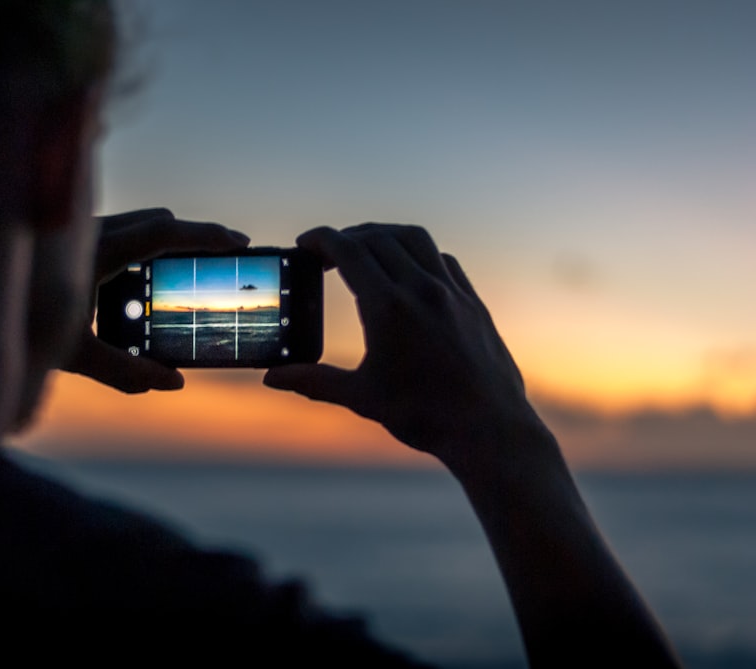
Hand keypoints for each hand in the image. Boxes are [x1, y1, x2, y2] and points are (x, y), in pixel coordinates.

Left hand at [62, 208, 249, 392]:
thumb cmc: (21, 326)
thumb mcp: (74, 354)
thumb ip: (123, 372)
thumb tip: (173, 382)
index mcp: (98, 249)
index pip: (164, 232)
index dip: (205, 235)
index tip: (238, 243)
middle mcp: (92, 231)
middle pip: (158, 221)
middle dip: (196, 235)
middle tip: (227, 253)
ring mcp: (82, 230)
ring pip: (140, 223)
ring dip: (170, 240)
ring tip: (195, 264)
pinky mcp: (73, 239)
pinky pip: (123, 231)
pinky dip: (146, 246)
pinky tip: (149, 275)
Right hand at [263, 223, 536, 469]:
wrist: (488, 430)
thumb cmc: (424, 416)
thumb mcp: (361, 397)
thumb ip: (313, 381)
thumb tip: (273, 378)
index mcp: (389, 308)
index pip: (349, 251)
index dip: (321, 239)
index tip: (305, 242)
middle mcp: (421, 289)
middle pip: (378, 237)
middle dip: (347, 237)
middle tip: (327, 252)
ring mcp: (451, 292)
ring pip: (414, 238)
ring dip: (384, 234)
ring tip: (365, 248)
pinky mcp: (472, 302)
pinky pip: (442, 259)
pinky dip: (418, 253)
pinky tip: (408, 271)